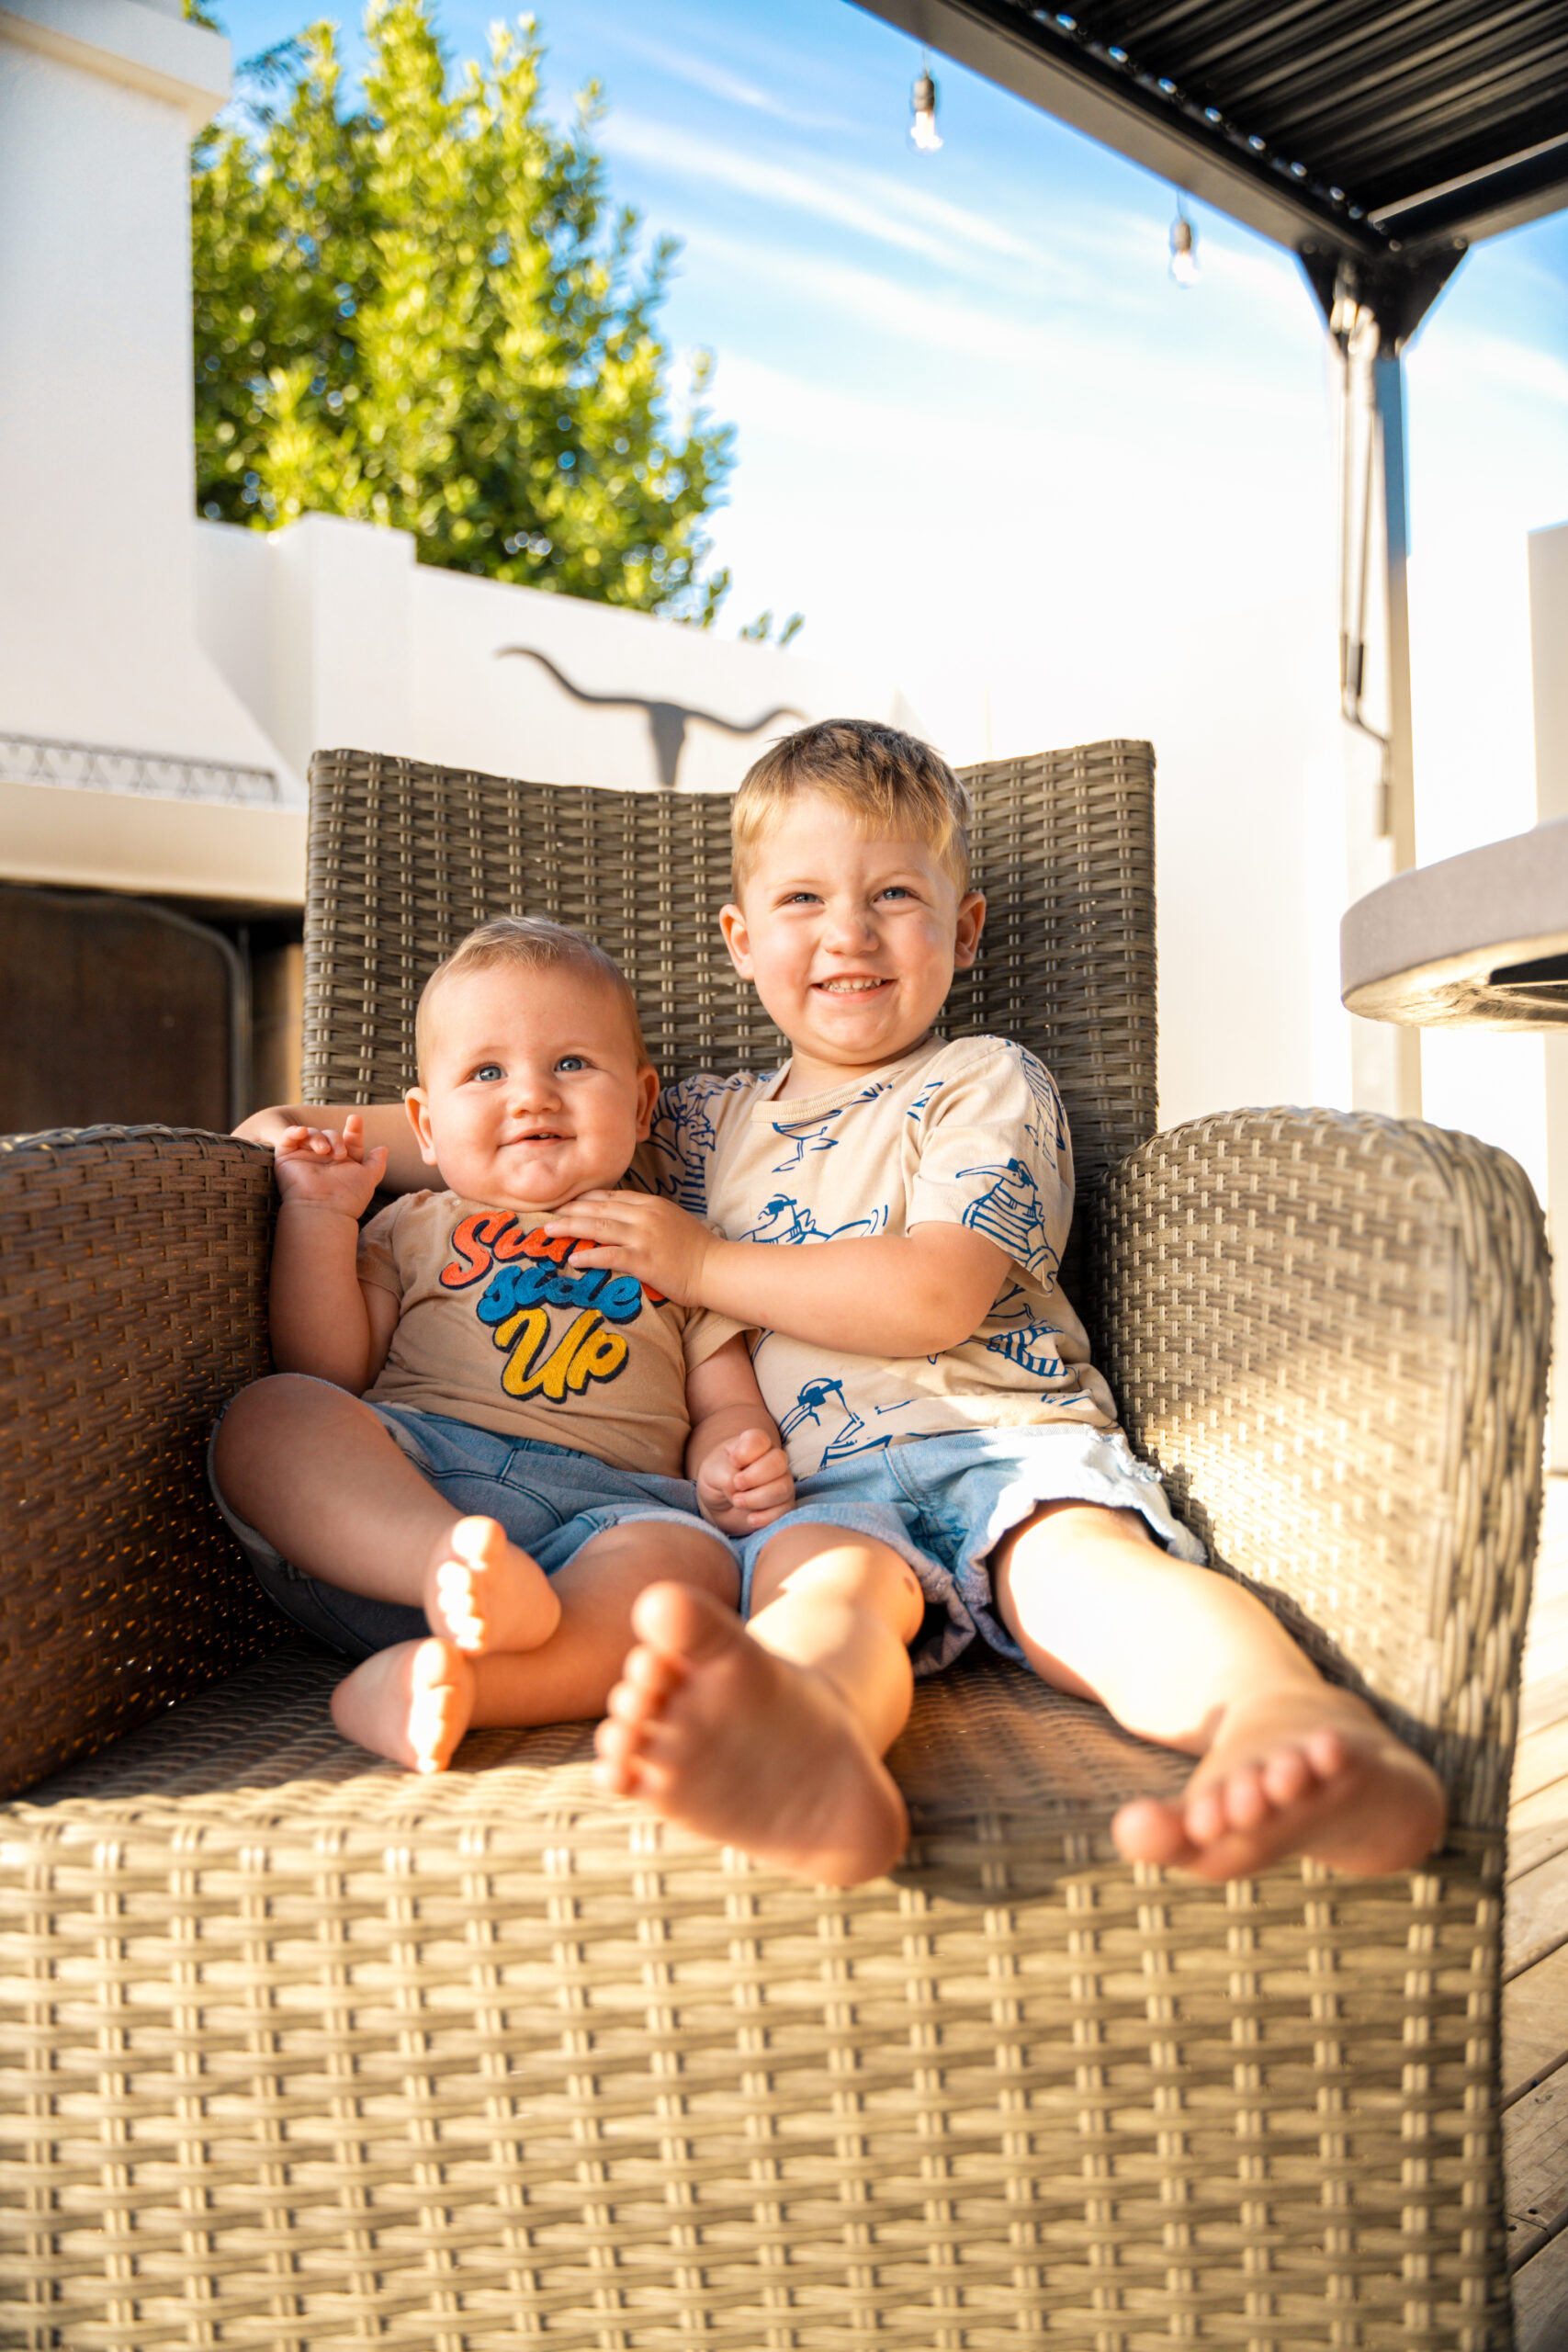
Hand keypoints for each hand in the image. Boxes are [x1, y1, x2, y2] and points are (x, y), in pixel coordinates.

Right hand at [273, 1111, 387, 1221]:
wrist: (323, 1210)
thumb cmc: (348, 1197)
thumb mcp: (369, 1178)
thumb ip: (377, 1164)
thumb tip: (383, 1149)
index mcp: (343, 1162)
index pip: (349, 1140)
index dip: (354, 1129)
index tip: (355, 1120)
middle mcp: (324, 1159)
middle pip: (331, 1134)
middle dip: (337, 1139)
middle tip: (340, 1155)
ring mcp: (305, 1158)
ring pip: (312, 1134)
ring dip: (320, 1138)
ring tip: (324, 1151)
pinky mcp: (287, 1158)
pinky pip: (288, 1138)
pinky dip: (294, 1132)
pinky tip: (302, 1131)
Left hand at [545, 1190, 715, 1304]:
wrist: (717, 1268)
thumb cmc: (698, 1250)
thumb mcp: (672, 1221)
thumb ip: (649, 1217)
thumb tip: (624, 1220)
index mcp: (651, 1205)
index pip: (610, 1196)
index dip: (584, 1198)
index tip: (565, 1201)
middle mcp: (645, 1216)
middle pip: (599, 1208)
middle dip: (570, 1209)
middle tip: (547, 1212)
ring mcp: (644, 1237)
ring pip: (598, 1227)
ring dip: (570, 1227)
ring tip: (550, 1230)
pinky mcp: (645, 1260)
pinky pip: (610, 1255)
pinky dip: (589, 1255)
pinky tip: (572, 1259)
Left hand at [695, 1426, 794, 1533]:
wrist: (719, 1504)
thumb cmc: (716, 1479)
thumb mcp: (711, 1471)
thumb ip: (725, 1474)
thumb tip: (739, 1489)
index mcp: (754, 1445)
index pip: (760, 1439)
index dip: (746, 1452)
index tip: (732, 1462)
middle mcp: (773, 1460)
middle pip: (778, 1461)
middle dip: (755, 1476)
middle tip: (736, 1484)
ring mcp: (782, 1482)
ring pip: (782, 1488)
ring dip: (757, 1498)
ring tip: (737, 1502)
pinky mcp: (784, 1505)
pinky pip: (784, 1511)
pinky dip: (765, 1517)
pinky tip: (750, 1519)